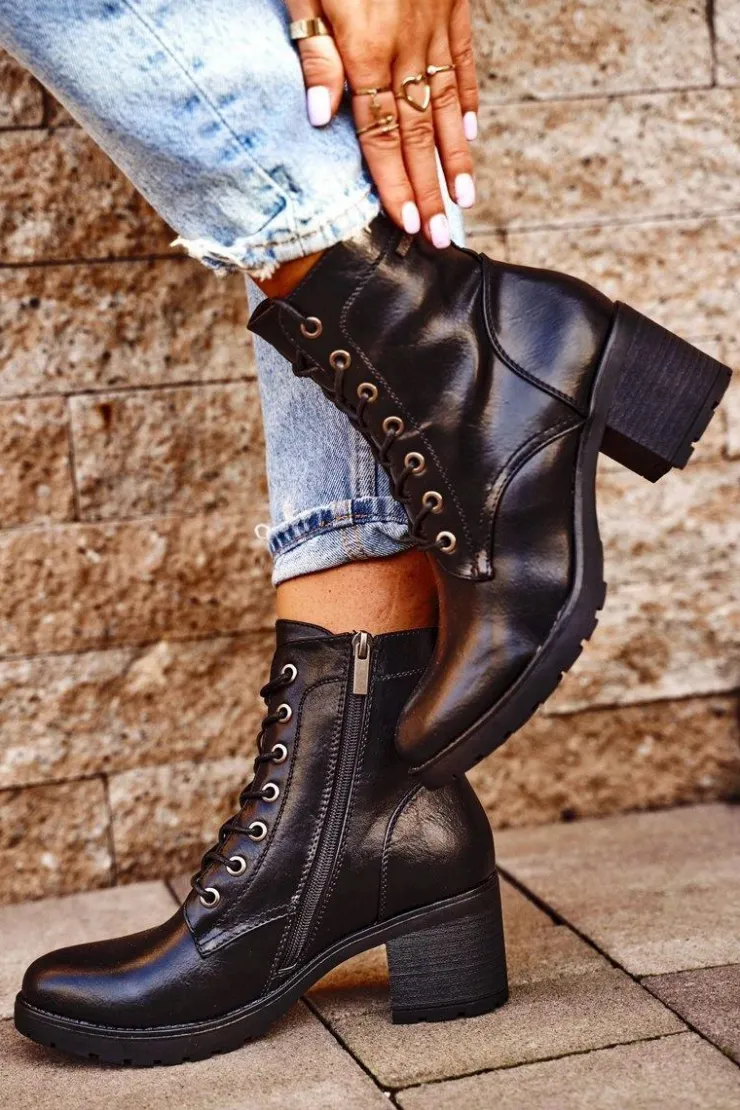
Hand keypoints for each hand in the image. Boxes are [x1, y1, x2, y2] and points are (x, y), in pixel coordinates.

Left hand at [285, 0, 478, 246]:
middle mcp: (405, 48)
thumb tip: (319, 115)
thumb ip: (315, 51)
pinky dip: (468, 100)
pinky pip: (463, 61)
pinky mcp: (451, 5)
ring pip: (446, 106)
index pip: (381, 135)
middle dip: (430, 190)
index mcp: (365, 50)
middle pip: (418, 134)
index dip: (395, 184)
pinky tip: (469, 132)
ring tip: (464, 199)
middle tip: (439, 234)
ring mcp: (433, 27)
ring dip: (455, 158)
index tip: (408, 223)